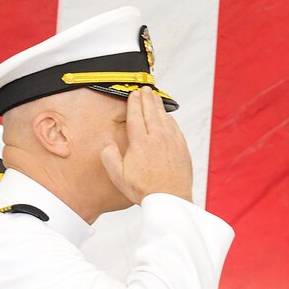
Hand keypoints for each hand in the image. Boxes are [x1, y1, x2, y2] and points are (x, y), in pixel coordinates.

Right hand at [100, 87, 193, 202]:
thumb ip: (109, 158)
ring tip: (154, 97)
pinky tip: (167, 117)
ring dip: (158, 105)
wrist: (170, 199)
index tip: (133, 94)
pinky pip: (175, 128)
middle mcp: (157, 138)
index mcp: (140, 142)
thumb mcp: (119, 176)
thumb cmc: (145, 190)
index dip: (134, 103)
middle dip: (146, 98)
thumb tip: (107, 145)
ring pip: (164, 118)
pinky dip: (170, 119)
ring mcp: (171, 142)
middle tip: (144, 89)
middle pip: (151, 112)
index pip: (136, 116)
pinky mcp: (182, 148)